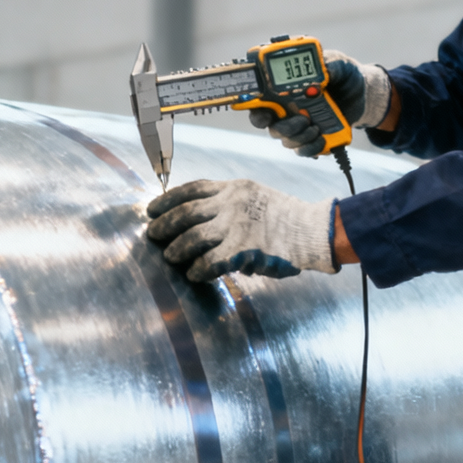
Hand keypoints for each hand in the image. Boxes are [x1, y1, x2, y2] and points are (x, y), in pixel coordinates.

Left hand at [146, 179, 336, 282]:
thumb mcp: (254, 196)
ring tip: (170, 257)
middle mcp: (232, 204)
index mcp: (233, 188)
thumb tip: (199, 222)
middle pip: (186, 212)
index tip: (152, 209)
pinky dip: (198, 269)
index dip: (167, 200)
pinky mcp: (244, 250)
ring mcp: (237, 227)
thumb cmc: (284, 216)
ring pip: (194, 237)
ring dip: (177, 249)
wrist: (311, 230)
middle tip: (153, 235)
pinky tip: (194, 274)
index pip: (191, 189)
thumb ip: (228, 204)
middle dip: (165, 225)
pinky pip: (211, 262)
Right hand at [248, 50, 391, 156]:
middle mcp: (287, 109)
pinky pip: (303, 150)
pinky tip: (322, 139)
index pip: (259, 102)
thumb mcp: (338, 63)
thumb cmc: (342, 75)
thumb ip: (328, 64)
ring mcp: (299, 125)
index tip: (265, 116)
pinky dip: (311, 148)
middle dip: (284, 127)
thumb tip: (322, 71)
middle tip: (302, 119)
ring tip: (317, 127)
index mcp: (284, 89)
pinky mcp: (312, 138)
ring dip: (300, 137)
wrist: (363, 94)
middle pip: (271, 126)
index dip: (256, 111)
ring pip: (286, 140)